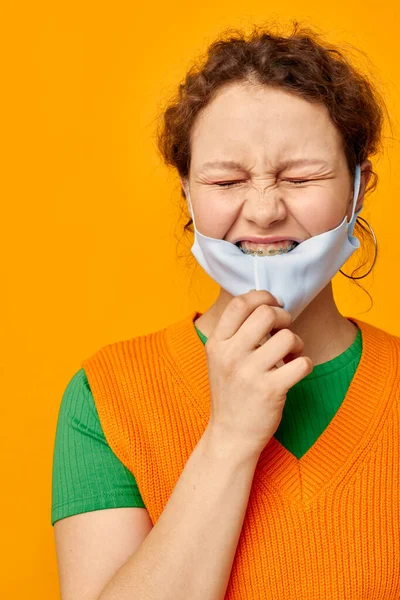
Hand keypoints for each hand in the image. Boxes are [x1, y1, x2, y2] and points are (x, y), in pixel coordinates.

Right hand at [205, 290, 313, 456]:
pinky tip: (296, 370)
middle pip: (266, 314)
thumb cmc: (231, 393)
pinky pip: (302, 363)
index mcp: (216, 344)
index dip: (262, 296)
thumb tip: (265, 303)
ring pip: (287, 337)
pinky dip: (305, 364)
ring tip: (291, 354)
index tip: (273, 303)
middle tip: (284, 329)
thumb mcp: (220, 359)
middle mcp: (230, 356)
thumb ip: (235, 334)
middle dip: (283, 317)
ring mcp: (250, 374)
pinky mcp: (270, 391)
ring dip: (296, 342)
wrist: (230, 436)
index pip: (240, 304)